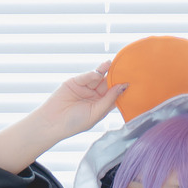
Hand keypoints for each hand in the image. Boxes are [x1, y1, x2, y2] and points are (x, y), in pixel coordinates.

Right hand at [0, 61, 128, 177]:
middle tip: (127, 68)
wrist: (52, 122)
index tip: (135, 80)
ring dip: (107, 70)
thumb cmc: (74, 123)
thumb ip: (109, 99)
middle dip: (117, 76)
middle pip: (109, 83)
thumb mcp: (96, 113)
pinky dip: (93, 73)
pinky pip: (88, 75)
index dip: (124, 88)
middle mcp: (95, 95)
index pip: (116, 94)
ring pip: (100, 77)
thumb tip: (123, 86)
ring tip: (113, 64)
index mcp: (102, 105)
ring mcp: (86, 87)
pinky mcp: (76, 81)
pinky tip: (98, 73)